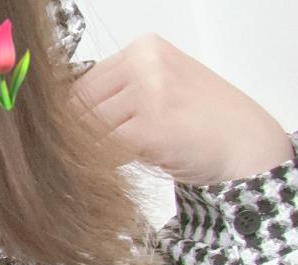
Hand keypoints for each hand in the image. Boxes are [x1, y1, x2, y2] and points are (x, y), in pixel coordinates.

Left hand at [68, 33, 293, 185]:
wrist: (244, 142)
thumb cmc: (201, 122)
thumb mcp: (159, 91)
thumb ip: (120, 95)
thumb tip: (67, 117)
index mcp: (144, 49)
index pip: (83, 83)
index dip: (69, 118)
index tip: (62, 141)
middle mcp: (145, 63)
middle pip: (81, 105)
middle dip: (75, 137)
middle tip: (72, 161)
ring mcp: (150, 92)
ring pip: (91, 129)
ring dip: (88, 154)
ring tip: (100, 167)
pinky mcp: (153, 125)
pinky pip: (107, 148)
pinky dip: (102, 165)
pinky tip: (113, 171)